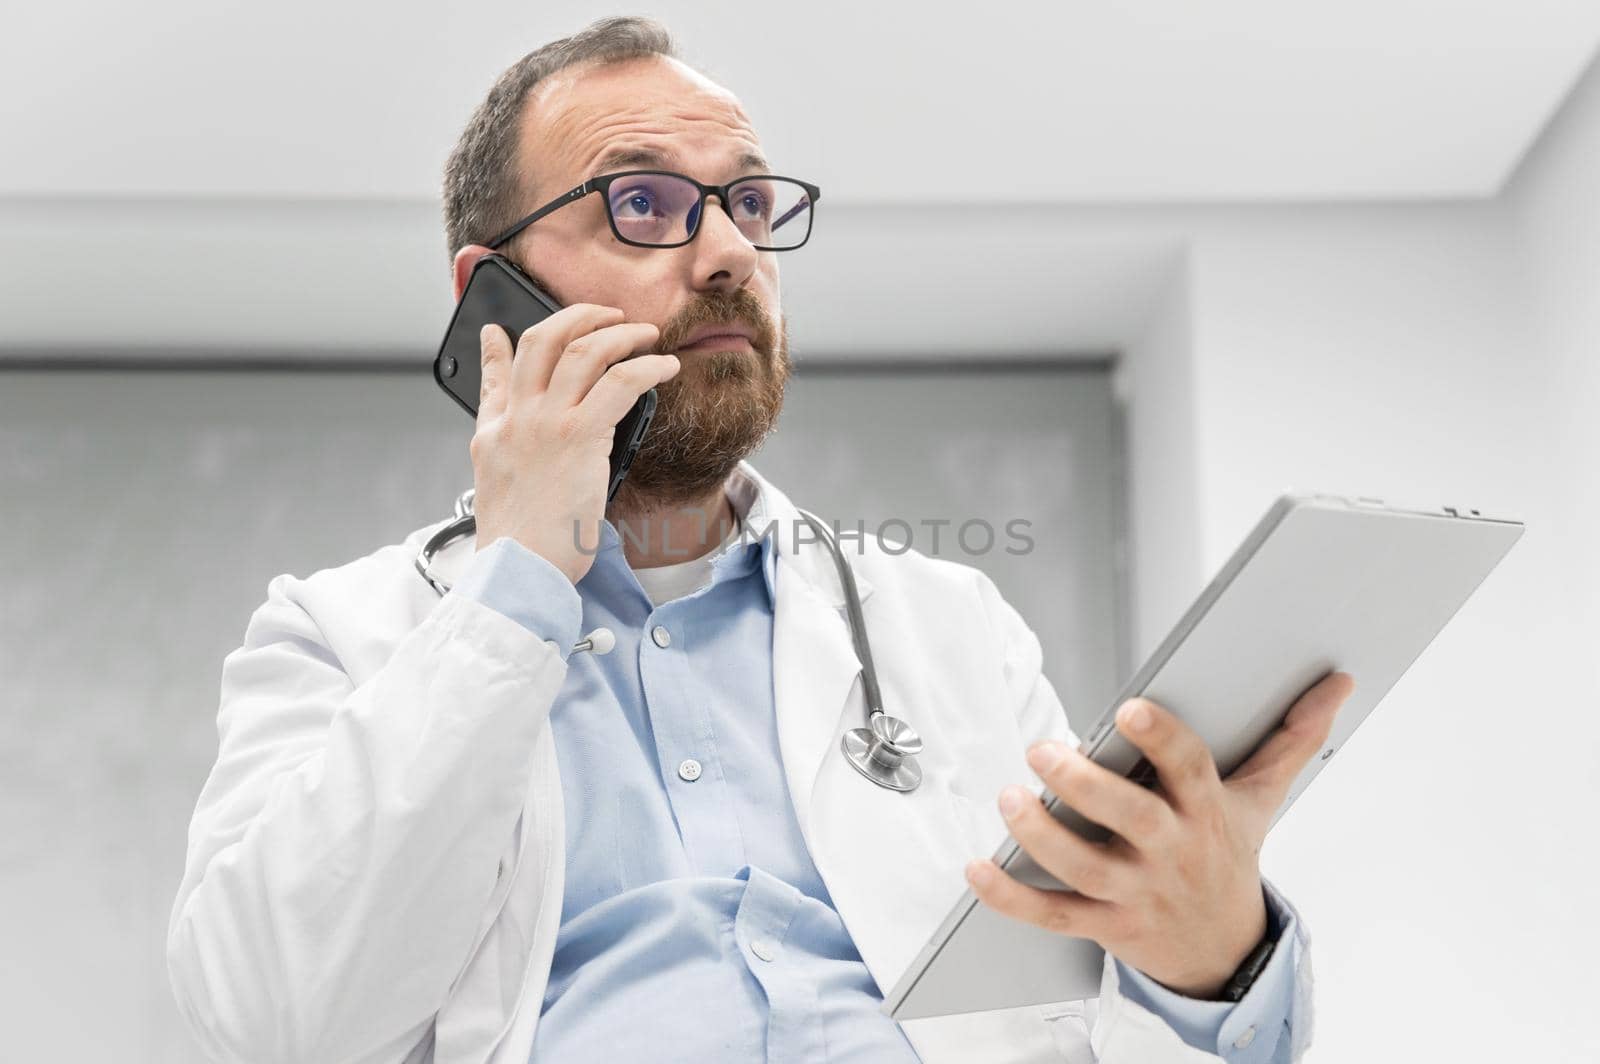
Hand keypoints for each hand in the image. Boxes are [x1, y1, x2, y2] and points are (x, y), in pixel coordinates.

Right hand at [470, 305, 679, 585]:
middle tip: (607, 314)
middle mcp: (516, 419)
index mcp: (493, 435)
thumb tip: (522, 453)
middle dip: (578, 316)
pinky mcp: (579, 437)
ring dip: (619, 333)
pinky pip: (620, 383)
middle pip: (541, 341)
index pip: (492, 377)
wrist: (517, 569)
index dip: (494, 348)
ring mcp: (545, 423)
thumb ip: (508, 461)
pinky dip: (647, 366)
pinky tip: (664, 367)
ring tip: (644, 334)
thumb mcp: (499, 496)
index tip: (497, 331)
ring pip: (583, 351)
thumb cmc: (519, 546)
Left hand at [967, 671, 1355, 997]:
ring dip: (1040, 835)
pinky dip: (1011, 897)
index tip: (1132, 709)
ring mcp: (1136, 892)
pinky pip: (1053, 914)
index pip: (1189, 768)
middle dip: (1084, 786)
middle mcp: (1171, 852)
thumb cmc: (1228, 856)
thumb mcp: (1262, 797)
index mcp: (1206, 811)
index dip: (1161, 740)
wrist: (1225, 952)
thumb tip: (1336, 682)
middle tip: (1043, 751)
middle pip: (1129, 819)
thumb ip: (1292, 737)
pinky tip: (979, 869)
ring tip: (1010, 799)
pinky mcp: (1105, 925)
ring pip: (1084, 868)